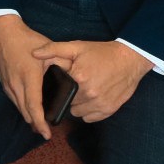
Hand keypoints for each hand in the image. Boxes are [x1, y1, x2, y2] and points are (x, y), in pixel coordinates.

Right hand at [0, 15, 56, 139]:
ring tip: (40, 124)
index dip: (40, 122)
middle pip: (26, 112)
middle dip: (36, 124)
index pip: (34, 106)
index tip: (47, 133)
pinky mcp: (5, 84)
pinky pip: (15, 102)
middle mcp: (16, 84)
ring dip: (30, 117)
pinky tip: (31, 110)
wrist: (2, 33)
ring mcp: (9, 86)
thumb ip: (60, 63)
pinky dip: (24, 109)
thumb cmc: (26, 39)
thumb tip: (71, 78)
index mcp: (29, 76)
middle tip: (47, 132)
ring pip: (19, 109)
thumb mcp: (46, 49)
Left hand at [33, 38, 151, 122]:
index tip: (66, 81)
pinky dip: (89, 110)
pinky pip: (90, 118)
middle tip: (78, 84)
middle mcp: (89, 94)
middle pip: (67, 103)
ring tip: (86, 91)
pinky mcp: (109, 110)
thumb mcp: (77, 46)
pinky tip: (93, 98)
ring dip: (79, 104)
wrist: (130, 59)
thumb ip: (54, 49)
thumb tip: (34, 53)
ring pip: (77, 112)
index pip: (58, 91)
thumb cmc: (102, 52)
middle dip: (70, 95)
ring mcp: (100, 104)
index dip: (60, 87)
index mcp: (78, 78)